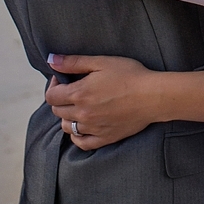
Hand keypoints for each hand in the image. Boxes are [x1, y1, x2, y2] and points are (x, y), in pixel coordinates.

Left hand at [45, 54, 159, 149]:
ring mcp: (93, 128)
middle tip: (73, 90)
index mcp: (79, 94)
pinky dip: (77, 136)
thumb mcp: (102, 62)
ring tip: (79, 106)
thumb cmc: (130, 75)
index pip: (51, 96)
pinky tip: (82, 126)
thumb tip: (51, 60)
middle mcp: (82, 114)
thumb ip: (73, 62)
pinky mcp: (105, 138)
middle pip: (57, 111)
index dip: (53, 85)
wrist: (153, 96)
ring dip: (67, 117)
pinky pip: (81, 143)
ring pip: (67, 127)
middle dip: (60, 99)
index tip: (63, 79)